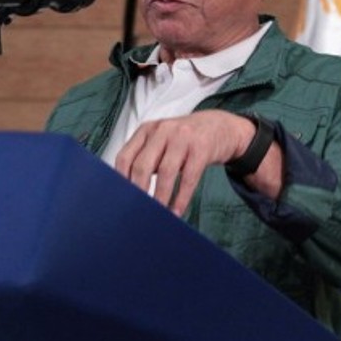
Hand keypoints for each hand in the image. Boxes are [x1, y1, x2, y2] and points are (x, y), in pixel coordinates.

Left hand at [113, 110, 279, 214]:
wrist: (220, 126)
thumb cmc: (184, 139)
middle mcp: (162, 131)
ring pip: (166, 172)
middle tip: (136, 211)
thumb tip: (131, 191)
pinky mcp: (201, 148)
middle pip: (142, 165)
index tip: (120, 199)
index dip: (120, 180)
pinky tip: (177, 210)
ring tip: (157, 214)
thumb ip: (146, 158)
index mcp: (146, 130)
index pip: (125, 157)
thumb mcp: (161, 140)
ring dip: (160, 197)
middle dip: (138, 192)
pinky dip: (181, 198)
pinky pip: (189, 177)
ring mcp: (182, 138)